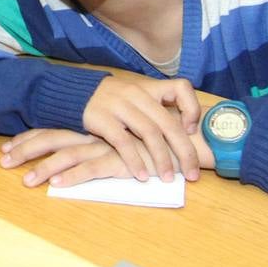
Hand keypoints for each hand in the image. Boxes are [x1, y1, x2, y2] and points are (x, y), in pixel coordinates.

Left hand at [2, 128, 133, 186]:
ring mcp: (104, 146)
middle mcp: (91, 134)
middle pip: (50, 139)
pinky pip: (91, 169)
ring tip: (26, 181)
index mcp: (87, 127)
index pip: (50, 130)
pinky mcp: (118, 160)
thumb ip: (94, 145)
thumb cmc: (145, 142)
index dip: (27, 139)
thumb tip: (69, 155)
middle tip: (2, 162)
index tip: (6, 148)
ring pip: (66, 155)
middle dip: (24, 150)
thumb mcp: (113, 141)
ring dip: (44, 168)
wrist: (178, 140)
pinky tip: (57, 185)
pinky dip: (72, 177)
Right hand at [81, 76, 201, 181]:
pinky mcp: (101, 118)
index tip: (191, 130)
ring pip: (149, 133)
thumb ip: (157, 109)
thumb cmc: (113, 101)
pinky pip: (123, 142)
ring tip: (168, 178)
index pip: (181, 88)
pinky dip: (135, 161)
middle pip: (169, 123)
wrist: (74, 93)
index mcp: (149, 88)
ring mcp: (119, 105)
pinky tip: (142, 175)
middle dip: (185, 151)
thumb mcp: (136, 96)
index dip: (192, 109)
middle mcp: (137, 94)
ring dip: (162, 159)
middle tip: (192, 174)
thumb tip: (187, 133)